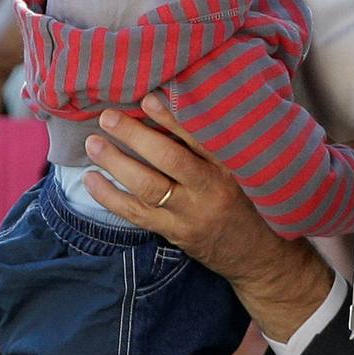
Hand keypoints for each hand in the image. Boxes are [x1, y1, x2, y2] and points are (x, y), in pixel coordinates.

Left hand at [85, 95, 334, 341]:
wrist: (261, 256)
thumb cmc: (254, 201)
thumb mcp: (248, 168)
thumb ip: (220, 143)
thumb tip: (183, 105)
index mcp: (231, 165)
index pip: (199, 136)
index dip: (172, 117)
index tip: (148, 98)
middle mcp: (211, 189)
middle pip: (168, 159)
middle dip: (135, 136)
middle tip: (108, 117)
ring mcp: (190, 214)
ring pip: (147, 187)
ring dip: (116, 164)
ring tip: (93, 143)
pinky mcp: (175, 233)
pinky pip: (137, 214)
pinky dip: (111, 197)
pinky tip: (92, 180)